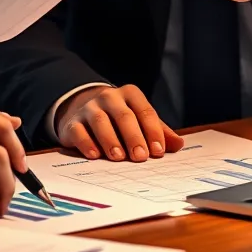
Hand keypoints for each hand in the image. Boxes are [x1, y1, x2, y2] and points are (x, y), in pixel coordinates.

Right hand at [55, 84, 183, 160]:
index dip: (152, 131)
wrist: (82, 108)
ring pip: (100, 120)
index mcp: (130, 94)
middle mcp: (109, 97)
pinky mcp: (73, 122)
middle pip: (123, 115)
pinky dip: (86, 142)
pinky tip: (94, 155)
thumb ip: (158, 131)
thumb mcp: (139, 120)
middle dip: (133, 136)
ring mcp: (89, 108)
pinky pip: (79, 130)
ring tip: (118, 157)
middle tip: (141, 157)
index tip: (158, 151)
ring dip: (110, 139)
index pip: (144, 111)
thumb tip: (179, 144)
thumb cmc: (118, 118)